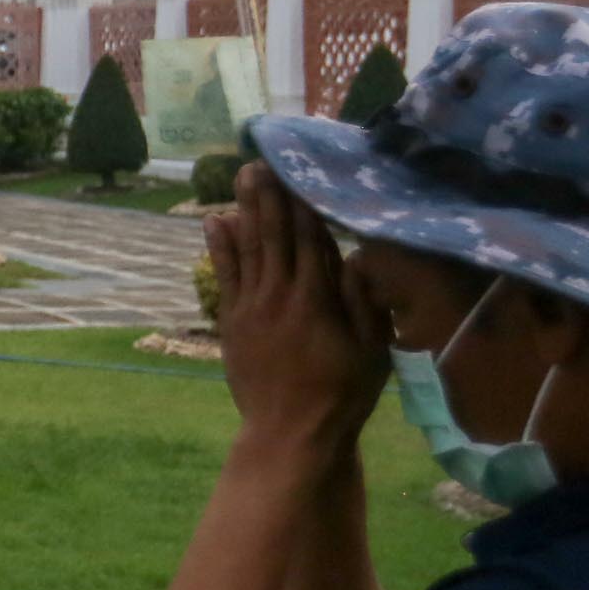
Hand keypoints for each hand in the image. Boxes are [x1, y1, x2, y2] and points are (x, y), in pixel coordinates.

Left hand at [206, 160, 388, 469]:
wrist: (290, 432)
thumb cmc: (342, 393)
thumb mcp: (372, 351)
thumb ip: (365, 301)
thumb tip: (359, 254)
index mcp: (317, 300)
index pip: (311, 239)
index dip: (305, 202)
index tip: (301, 168)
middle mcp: (280, 295)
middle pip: (274, 234)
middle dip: (270, 194)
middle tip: (262, 157)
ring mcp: (251, 306)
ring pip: (248, 247)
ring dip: (246, 209)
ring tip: (243, 175)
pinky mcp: (231, 321)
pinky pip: (225, 274)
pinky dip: (220, 246)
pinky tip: (216, 220)